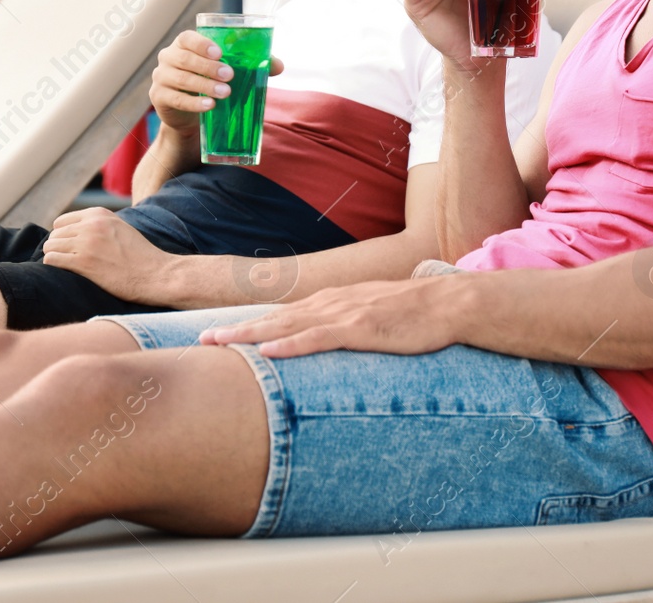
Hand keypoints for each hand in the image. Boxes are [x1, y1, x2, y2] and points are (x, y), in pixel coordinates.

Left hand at [40, 207, 178, 304]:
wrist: (156, 274)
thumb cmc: (140, 256)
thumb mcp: (120, 228)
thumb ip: (100, 225)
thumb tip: (75, 230)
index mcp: (100, 214)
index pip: (62, 221)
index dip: (63, 236)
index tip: (70, 248)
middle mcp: (91, 225)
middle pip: (55, 234)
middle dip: (58, 247)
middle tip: (68, 260)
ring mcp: (87, 243)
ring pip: (50, 246)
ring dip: (54, 256)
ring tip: (66, 266)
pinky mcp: (84, 262)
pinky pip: (52, 259)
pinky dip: (53, 265)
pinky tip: (63, 271)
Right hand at [150, 32, 283, 138]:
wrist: (188, 115)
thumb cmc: (209, 84)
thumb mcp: (227, 72)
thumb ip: (251, 65)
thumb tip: (278, 65)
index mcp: (183, 45)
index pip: (186, 38)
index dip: (201, 43)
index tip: (220, 53)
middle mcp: (169, 58)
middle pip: (184, 58)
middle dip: (208, 67)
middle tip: (230, 75)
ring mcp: (161, 78)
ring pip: (181, 79)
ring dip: (204, 85)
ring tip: (225, 92)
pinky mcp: (159, 98)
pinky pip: (176, 99)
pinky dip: (194, 103)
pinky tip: (210, 106)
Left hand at [199, 276, 464, 357]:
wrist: (450, 302)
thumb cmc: (417, 313)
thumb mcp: (375, 316)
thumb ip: (351, 325)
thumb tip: (336, 341)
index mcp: (334, 302)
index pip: (284, 314)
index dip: (250, 324)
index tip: (221, 335)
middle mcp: (332, 303)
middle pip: (275, 317)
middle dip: (236, 329)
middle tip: (202, 341)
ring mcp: (344, 314)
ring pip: (287, 324)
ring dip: (250, 334)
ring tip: (219, 343)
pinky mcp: (361, 328)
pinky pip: (318, 338)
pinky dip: (290, 343)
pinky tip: (267, 349)